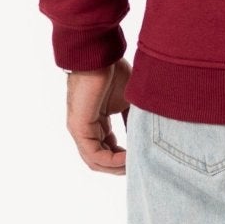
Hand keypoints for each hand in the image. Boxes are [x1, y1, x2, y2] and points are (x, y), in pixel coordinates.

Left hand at [66, 58, 131, 173]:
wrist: (99, 55)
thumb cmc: (113, 72)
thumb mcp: (130, 102)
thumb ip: (134, 121)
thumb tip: (146, 139)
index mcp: (97, 123)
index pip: (108, 151)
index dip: (124, 160)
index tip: (142, 159)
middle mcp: (86, 130)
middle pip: (101, 161)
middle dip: (121, 168)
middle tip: (141, 168)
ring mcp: (80, 130)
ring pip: (96, 162)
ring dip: (117, 168)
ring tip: (136, 166)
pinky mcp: (79, 128)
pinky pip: (95, 154)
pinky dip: (112, 161)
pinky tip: (128, 159)